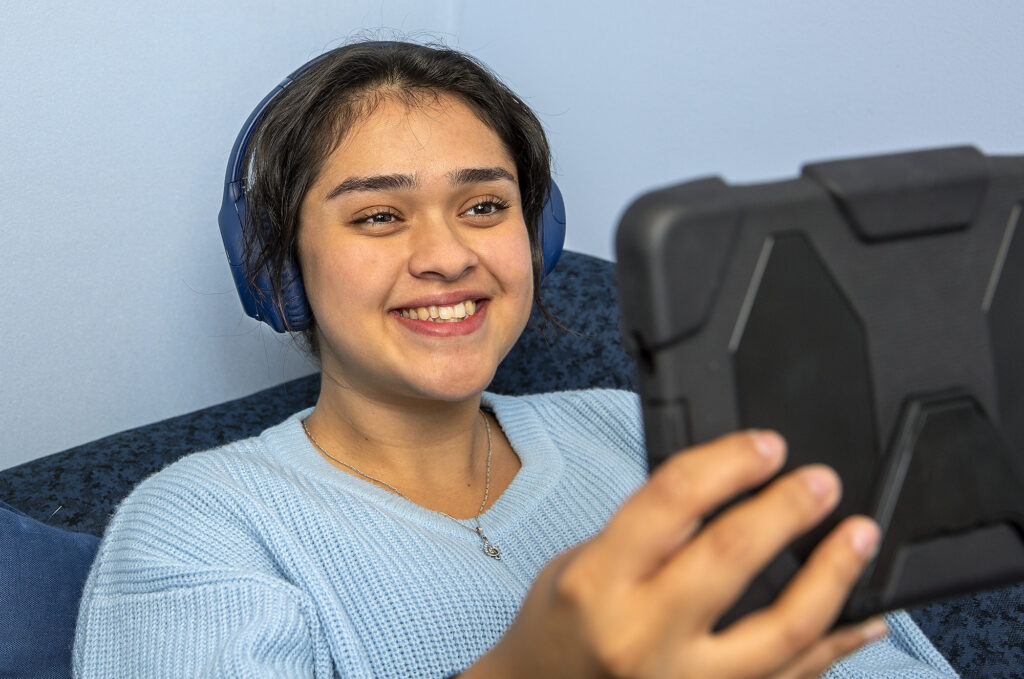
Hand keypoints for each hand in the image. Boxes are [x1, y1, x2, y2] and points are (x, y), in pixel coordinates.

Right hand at [467, 431, 885, 678]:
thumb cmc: (558, 627)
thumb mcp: (578, 562)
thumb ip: (645, 532)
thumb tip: (726, 490)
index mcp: (597, 582)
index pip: (670, 502)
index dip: (728, 463)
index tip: (766, 446)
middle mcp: (641, 635)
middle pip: (729, 557)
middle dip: (787, 510)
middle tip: (821, 482)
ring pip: (781, 631)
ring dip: (831, 577)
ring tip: (860, 536)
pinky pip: (792, 678)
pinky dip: (836, 646)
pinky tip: (863, 617)